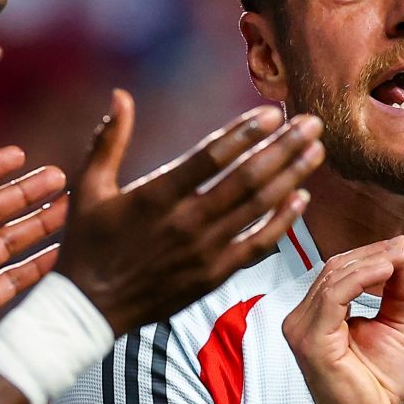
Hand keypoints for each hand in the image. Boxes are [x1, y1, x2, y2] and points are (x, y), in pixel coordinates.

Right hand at [60, 91, 321, 333]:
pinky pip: (258, 245)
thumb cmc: (88, 243)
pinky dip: (282, 221)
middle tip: (311, 123)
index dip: (245, 132)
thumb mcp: (89, 188)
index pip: (211, 157)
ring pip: (258, 208)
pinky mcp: (214, 274)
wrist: (92, 308)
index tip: (272, 112)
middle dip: (284, 147)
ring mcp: (204, 251)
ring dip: (292, 176)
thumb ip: (109, 140)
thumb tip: (120, 95)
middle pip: (247, 178)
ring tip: (316, 151)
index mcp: (156, 196)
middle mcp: (186, 222)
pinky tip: (301, 198)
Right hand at [285, 237, 403, 403]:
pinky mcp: (310, 339)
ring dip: (373, 260)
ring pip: (334, 276)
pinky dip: (363, 277)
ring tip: (402, 254)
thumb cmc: (374, 390)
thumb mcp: (395, 328)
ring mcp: (302, 328)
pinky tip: (387, 270)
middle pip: (335, 268)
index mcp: (317, 316)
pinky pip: (334, 295)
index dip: (372, 254)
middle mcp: (302, 319)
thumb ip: (398, 292)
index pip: (339, 271)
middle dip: (375, 253)